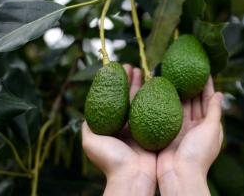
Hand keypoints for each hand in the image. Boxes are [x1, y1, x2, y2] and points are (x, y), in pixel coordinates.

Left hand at [82, 65, 155, 195]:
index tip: (117, 69)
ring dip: (142, 84)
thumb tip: (86, 113)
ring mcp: (141, 126)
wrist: (133, 176)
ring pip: (142, 99)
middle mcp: (126, 124)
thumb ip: (88, 125)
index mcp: (112, 125)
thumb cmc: (111, 160)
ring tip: (143, 70)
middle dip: (129, 80)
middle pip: (128, 96)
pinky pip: (156, 109)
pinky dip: (156, 96)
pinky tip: (157, 84)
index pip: (113, 98)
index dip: (115, 83)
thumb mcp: (90, 141)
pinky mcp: (155, 129)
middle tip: (132, 66)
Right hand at [157, 77, 223, 195]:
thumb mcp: (211, 130)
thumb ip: (214, 111)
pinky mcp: (168, 130)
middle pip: (194, 100)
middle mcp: (195, 125)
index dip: (207, 85)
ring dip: (179, 91)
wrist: (178, 174)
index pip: (208, 100)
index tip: (204, 70)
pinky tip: (164, 90)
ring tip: (175, 74)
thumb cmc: (198, 154)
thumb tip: (220, 94)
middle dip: (192, 85)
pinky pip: (168, 112)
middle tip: (187, 68)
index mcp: (208, 125)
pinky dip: (168, 101)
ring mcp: (180, 127)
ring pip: (181, 105)